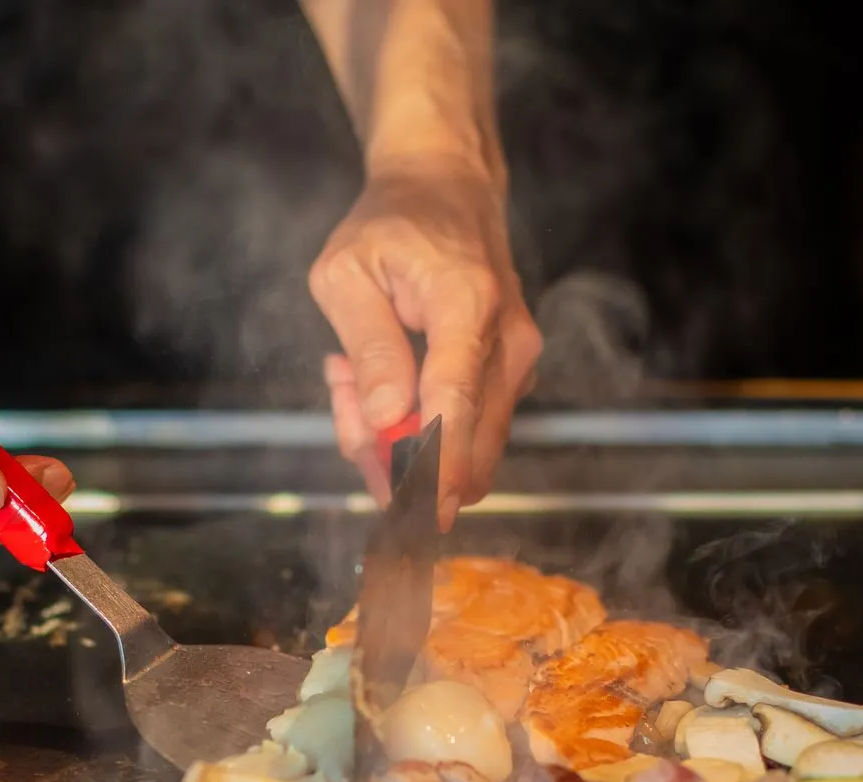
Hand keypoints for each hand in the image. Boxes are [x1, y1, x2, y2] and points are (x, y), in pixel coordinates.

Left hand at [309, 157, 539, 526]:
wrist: (447, 188)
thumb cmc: (391, 224)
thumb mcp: (347, 270)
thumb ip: (368, 345)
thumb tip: (388, 418)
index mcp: (465, 303)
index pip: (456, 401)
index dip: (436, 465)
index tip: (420, 512)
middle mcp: (508, 340)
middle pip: (467, 443)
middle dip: (398, 459)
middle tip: (345, 402)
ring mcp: (518, 363)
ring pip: (467, 449)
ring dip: (403, 442)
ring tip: (356, 376)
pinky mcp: (513, 379)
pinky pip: (468, 432)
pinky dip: (421, 429)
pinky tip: (386, 382)